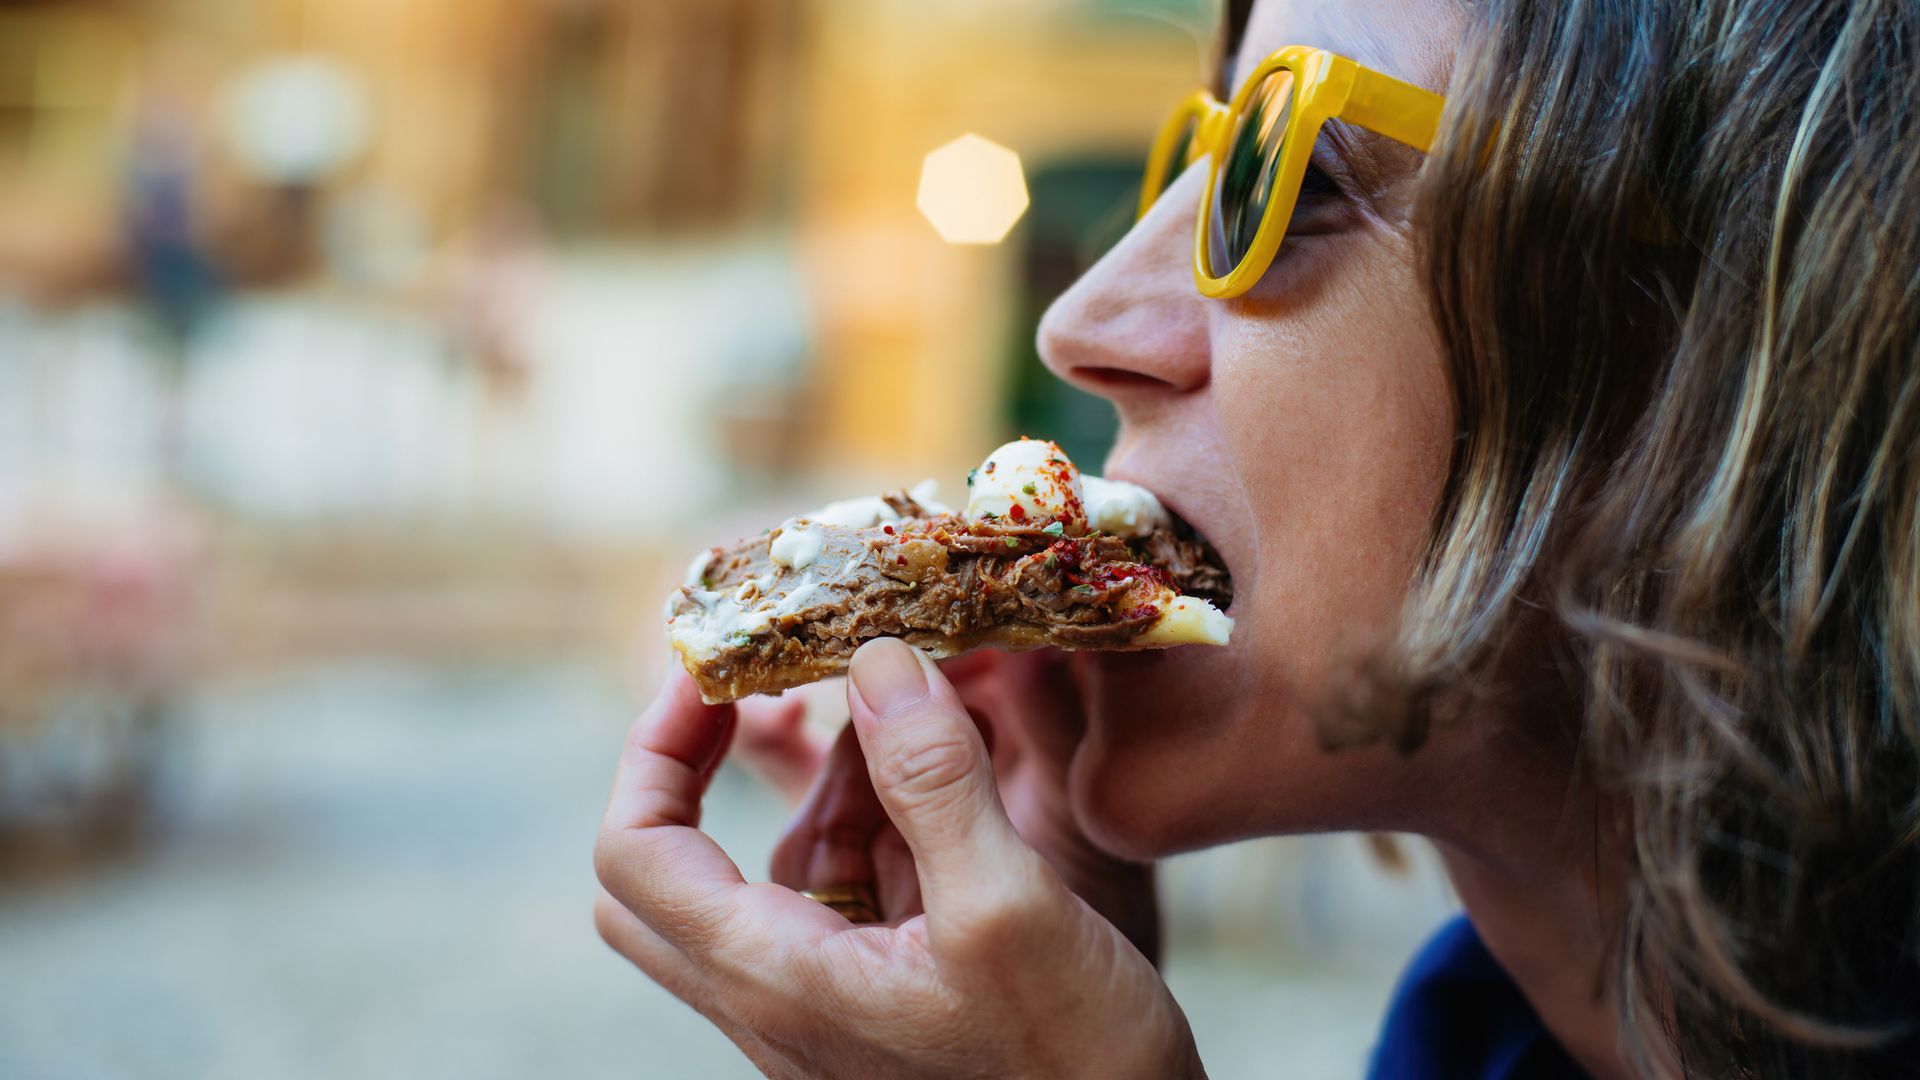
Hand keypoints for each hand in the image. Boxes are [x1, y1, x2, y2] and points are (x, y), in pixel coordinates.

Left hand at [594, 641, 1204, 1079]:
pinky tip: (948, 771)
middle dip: (703, 768)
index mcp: (775, 979)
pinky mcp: (889, 998)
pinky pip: (853, 892)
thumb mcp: (1009, 908)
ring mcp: (832, 1001)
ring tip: (909, 703)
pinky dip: (886, 817)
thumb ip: (934, 781)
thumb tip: (877, 659)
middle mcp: (780, 994)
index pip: (636, 854)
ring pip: (778, 870)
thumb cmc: (1074, 1068)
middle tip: (760, 689)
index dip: (655, 749)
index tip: (710, 671)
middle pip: (671, 870)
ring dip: (828, 779)